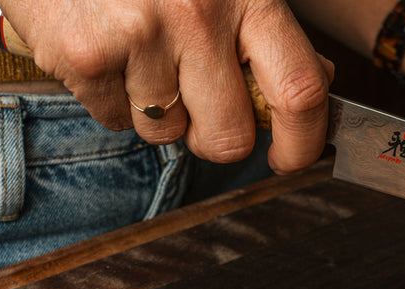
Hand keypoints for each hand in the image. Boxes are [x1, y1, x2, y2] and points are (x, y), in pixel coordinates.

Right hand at [0, 0, 333, 171]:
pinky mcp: (86, 55)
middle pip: (229, 135)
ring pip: (165, 131)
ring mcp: (139, 36)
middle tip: (198, 112)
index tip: (291, 156)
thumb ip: (264, 28)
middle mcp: (198, 15)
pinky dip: (109, 98)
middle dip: (213, 138)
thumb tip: (318, 81)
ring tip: (138, 56)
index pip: (300, 88)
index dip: (302, 139)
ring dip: (154, 111)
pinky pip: (112, 118)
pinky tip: (105, 50)